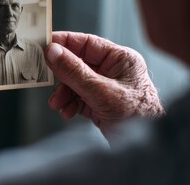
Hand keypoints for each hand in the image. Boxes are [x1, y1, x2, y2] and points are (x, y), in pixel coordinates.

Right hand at [45, 32, 164, 139]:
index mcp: (120, 59)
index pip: (87, 43)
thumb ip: (74, 71)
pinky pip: (78, 98)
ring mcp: (106, 88)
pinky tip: (67, 112)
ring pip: (75, 83)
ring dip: (64, 94)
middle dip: (62, 77)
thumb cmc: (137, 117)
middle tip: (45, 79)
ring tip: (57, 104)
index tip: (44, 44)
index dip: (64, 42)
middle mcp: (113, 71)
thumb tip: (53, 52)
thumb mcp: (100, 91)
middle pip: (77, 65)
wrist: (145, 148)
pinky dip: (70, 104)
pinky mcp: (100, 104)